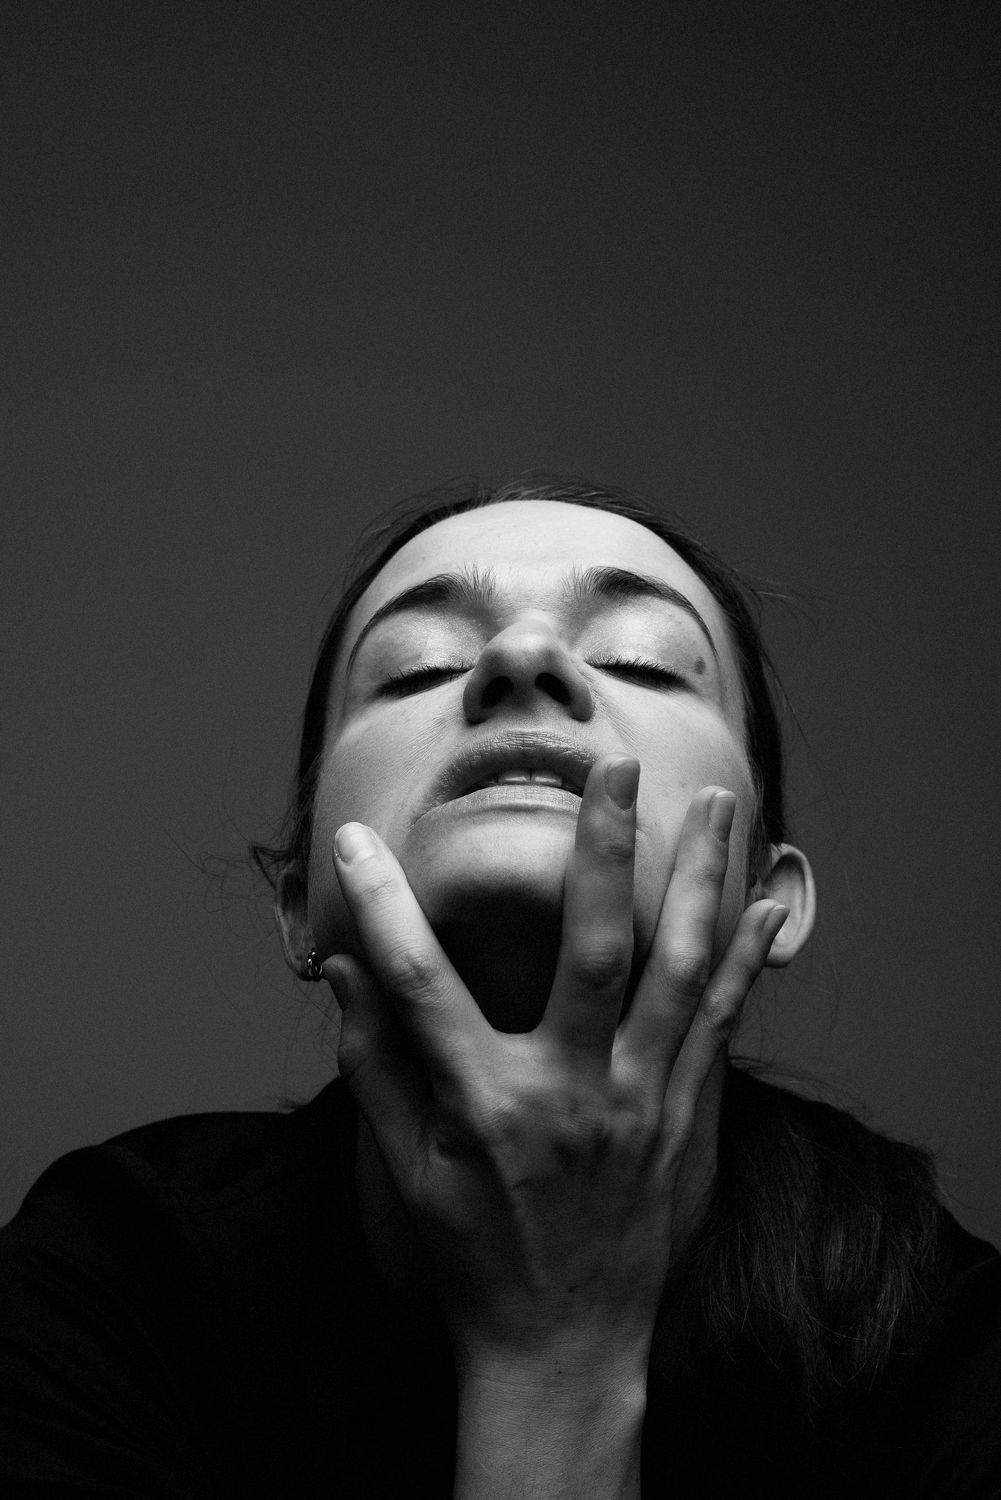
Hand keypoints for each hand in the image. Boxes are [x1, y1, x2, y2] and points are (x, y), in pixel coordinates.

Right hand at [322, 757, 787, 1384]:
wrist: (562, 1347)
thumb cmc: (475, 1256)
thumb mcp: (403, 1171)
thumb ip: (373, 1065)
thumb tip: (341, 972)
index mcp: (485, 1104)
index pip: (419, 982)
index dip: (380, 906)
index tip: (357, 841)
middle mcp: (571, 1091)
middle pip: (593, 947)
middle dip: (604, 848)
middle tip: (616, 767)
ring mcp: (640, 1102)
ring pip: (680, 971)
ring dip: (700, 882)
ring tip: (719, 804)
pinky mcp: (686, 1118)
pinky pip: (724, 1024)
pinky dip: (749, 959)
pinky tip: (771, 901)